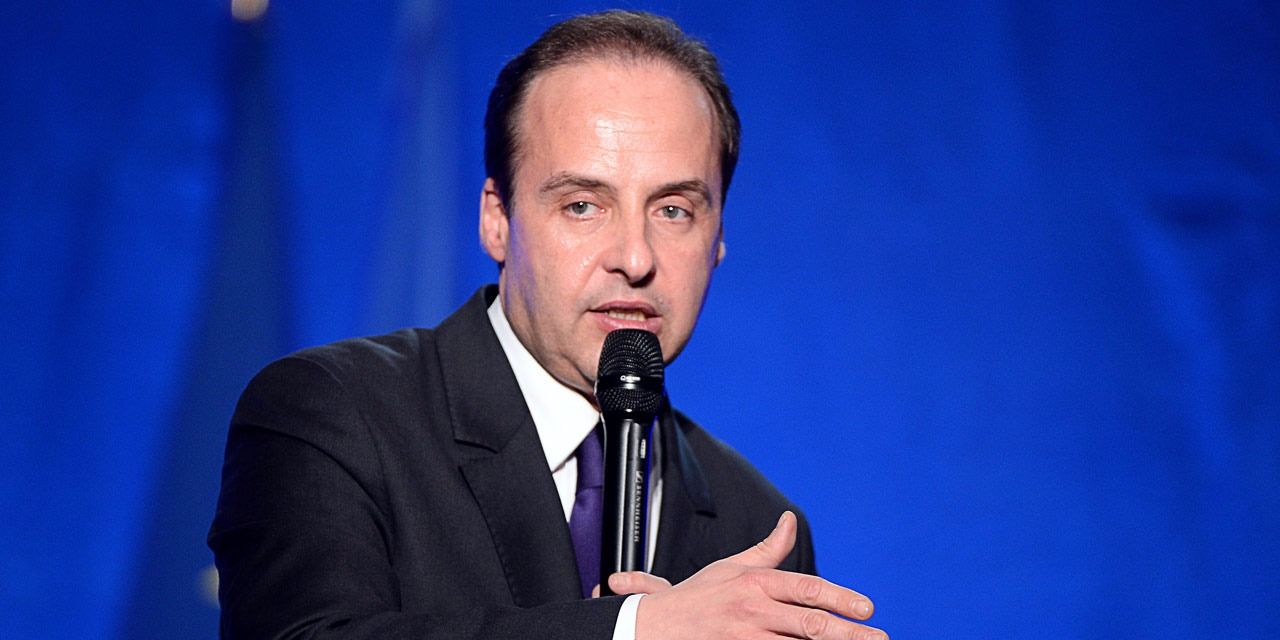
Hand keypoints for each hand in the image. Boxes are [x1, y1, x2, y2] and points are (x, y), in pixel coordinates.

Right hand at [616, 511, 885, 639]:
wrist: (653, 629)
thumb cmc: (695, 599)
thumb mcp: (730, 567)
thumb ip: (767, 549)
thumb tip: (790, 521)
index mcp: (755, 584)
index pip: (806, 589)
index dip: (839, 598)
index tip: (867, 608)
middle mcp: (753, 612)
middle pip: (809, 624)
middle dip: (848, 634)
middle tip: (879, 639)